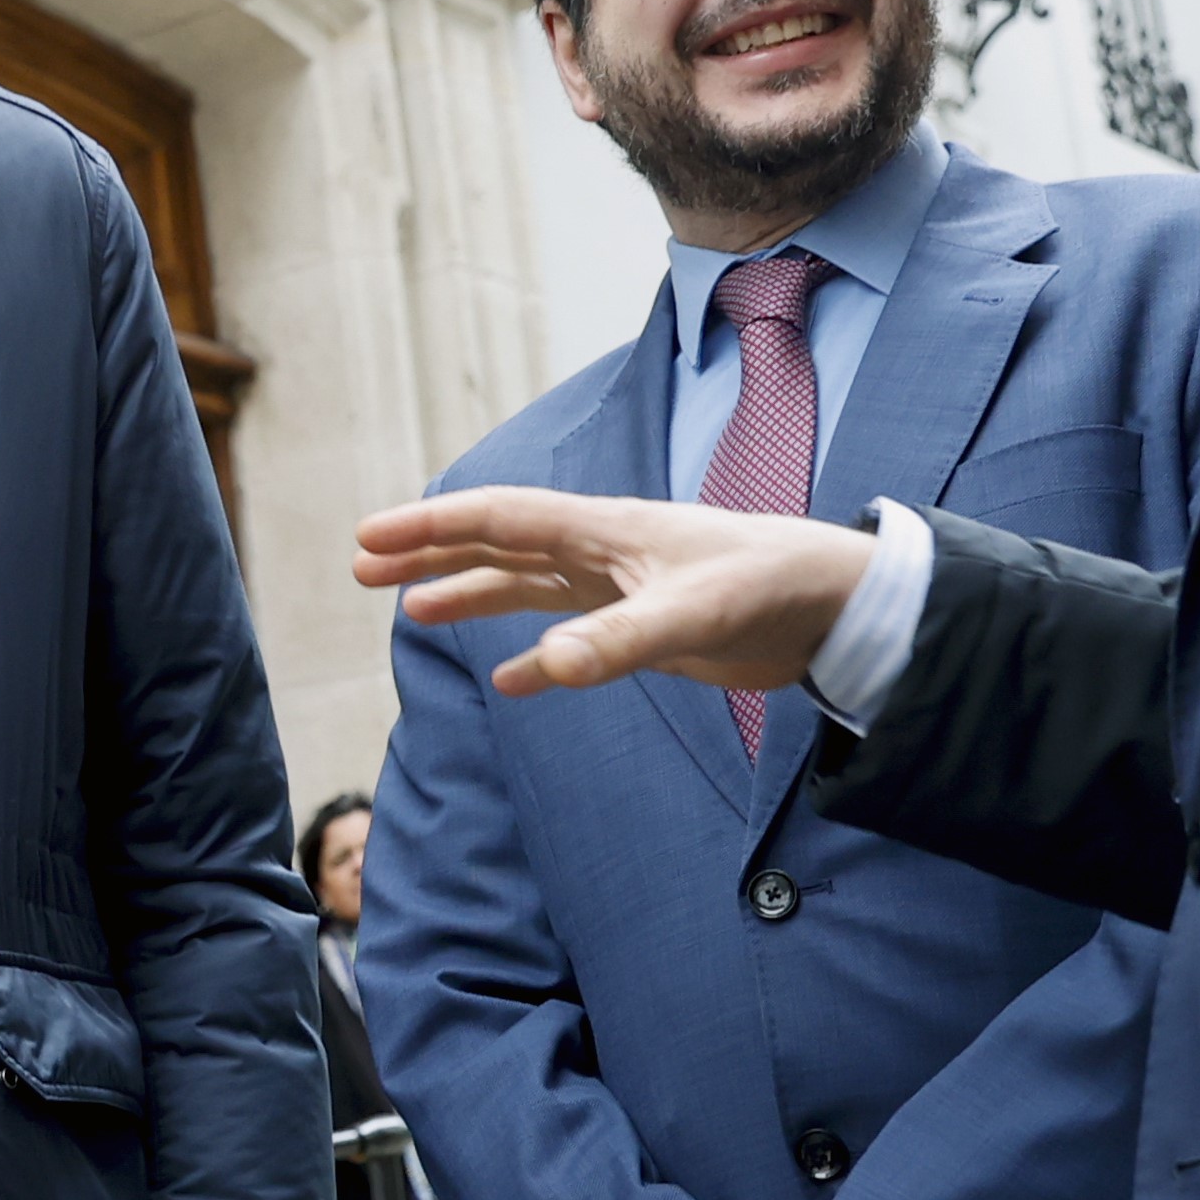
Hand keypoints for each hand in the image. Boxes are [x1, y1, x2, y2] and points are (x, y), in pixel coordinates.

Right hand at [354, 488, 872, 701]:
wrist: (837, 605)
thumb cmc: (771, 587)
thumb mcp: (691, 615)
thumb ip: (616, 643)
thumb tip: (541, 674)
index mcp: (602, 529)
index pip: (498, 519)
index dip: (430, 527)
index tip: (368, 537)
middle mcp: (601, 550)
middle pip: (496, 543)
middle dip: (429, 552)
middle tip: (362, 565)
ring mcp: (620, 587)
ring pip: (524, 584)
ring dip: (468, 594)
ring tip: (409, 608)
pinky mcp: (645, 624)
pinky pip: (569, 637)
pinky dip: (534, 656)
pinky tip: (508, 680)